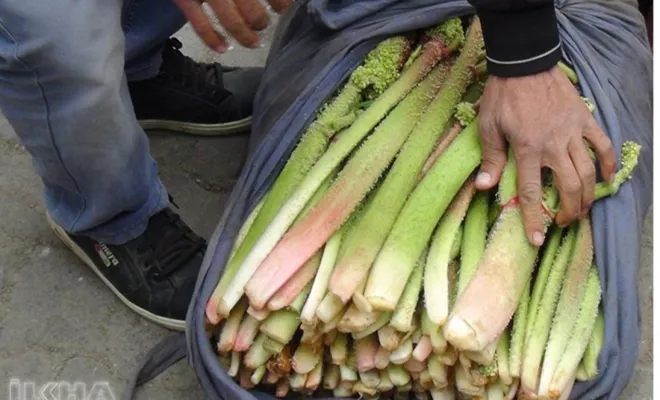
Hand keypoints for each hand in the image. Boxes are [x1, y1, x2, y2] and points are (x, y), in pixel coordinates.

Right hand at [172, 0, 292, 52]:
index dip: (279, 1)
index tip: (284, 7)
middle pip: (251, 9)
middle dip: (261, 21)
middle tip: (264, 24)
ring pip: (231, 20)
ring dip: (246, 35)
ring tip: (255, 42)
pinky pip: (200, 24)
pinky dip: (213, 40)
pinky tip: (225, 49)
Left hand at [476, 65, 615, 245]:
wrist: (524, 64)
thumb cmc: (502, 96)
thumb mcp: (489, 128)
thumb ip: (491, 159)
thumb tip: (484, 187)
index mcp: (527, 149)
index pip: (532, 192)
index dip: (534, 219)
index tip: (536, 239)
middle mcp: (553, 145)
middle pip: (569, 187)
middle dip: (570, 211)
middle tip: (564, 222)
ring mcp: (572, 133)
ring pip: (587, 171)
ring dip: (588, 194)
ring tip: (583, 209)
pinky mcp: (584, 120)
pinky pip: (602, 144)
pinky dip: (607, 163)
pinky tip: (608, 178)